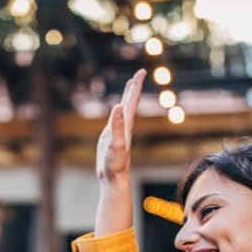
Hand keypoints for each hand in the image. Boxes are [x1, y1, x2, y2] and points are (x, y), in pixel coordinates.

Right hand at [96, 69, 145, 189]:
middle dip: (134, 87)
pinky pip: (116, 119)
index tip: (140, 72)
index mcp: (126, 125)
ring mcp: (118, 132)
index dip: (135, 86)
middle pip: (130, 103)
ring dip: (127, 97)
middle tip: (139, 73)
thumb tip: (118, 107)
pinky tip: (117, 109)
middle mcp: (124, 126)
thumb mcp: (115, 144)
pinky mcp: (111, 138)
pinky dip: (117, 110)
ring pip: (124, 110)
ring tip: (130, 86)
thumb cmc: (115, 164)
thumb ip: (117, 126)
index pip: (132, 101)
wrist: (114, 180)